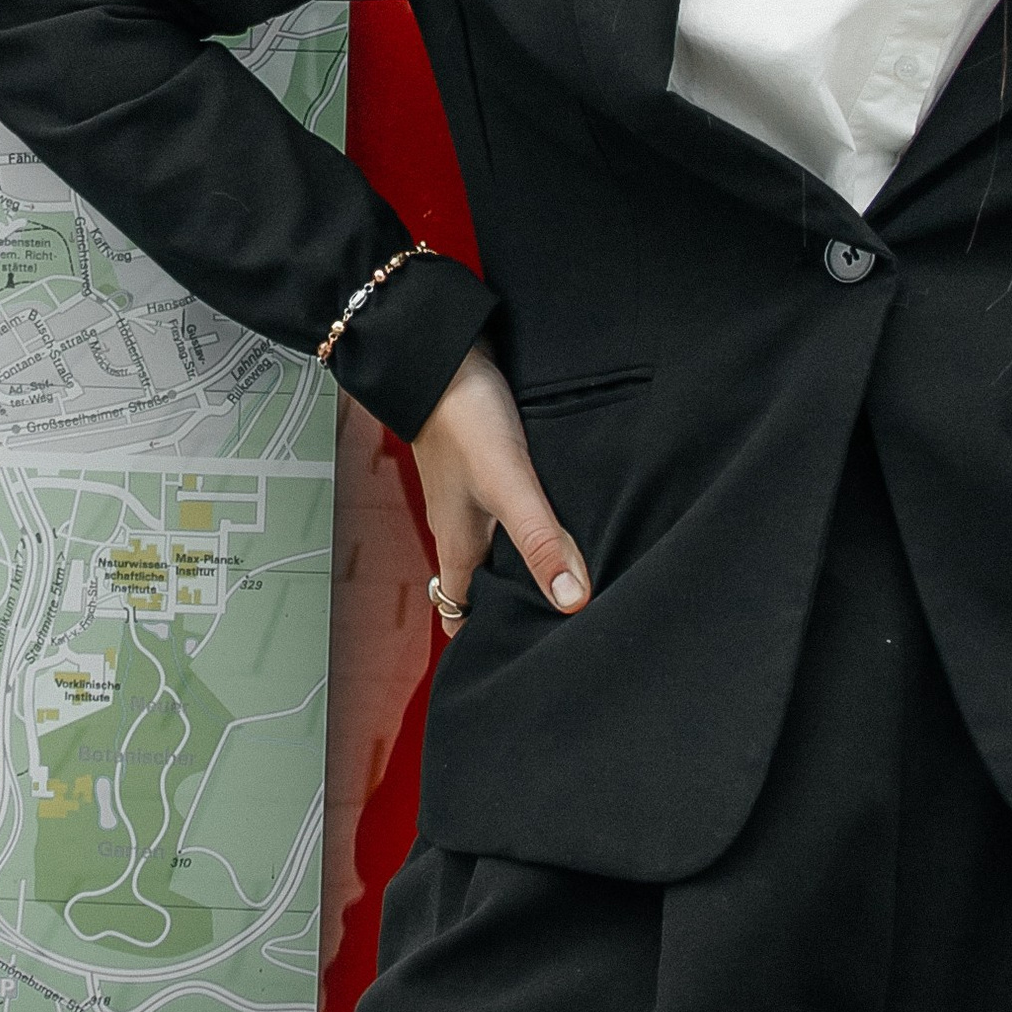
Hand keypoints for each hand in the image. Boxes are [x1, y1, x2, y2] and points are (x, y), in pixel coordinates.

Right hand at [411, 347, 590, 627]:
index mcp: (458, 543)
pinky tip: (559, 513)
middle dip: (506, 605)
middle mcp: (460, 525)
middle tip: (552, 622)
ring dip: (522, 561)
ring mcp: (469, 494)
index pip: (458, 609)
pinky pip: (505, 508)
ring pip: (493, 545)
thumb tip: (572, 601)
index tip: (508, 659)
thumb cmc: (462, 417)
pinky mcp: (485, 464)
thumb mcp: (510, 487)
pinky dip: (527, 520)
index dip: (478, 638)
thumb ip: (540, 542)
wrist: (440, 352)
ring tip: (566, 571)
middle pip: (479, 582)